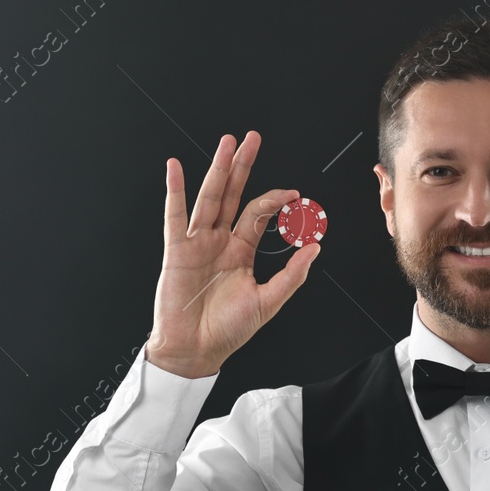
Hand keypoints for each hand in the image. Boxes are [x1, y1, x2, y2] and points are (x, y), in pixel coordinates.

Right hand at [145, 131, 320, 377]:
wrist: (195, 350)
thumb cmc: (227, 331)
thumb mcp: (268, 303)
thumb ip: (292, 276)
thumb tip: (315, 248)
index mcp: (240, 252)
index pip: (258, 215)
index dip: (275, 201)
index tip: (294, 194)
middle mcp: (219, 242)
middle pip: (233, 195)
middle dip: (242, 167)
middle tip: (251, 139)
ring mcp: (197, 244)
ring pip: (210, 199)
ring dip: (218, 170)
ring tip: (227, 144)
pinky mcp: (176, 252)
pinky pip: (174, 216)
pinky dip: (174, 191)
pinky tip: (175, 168)